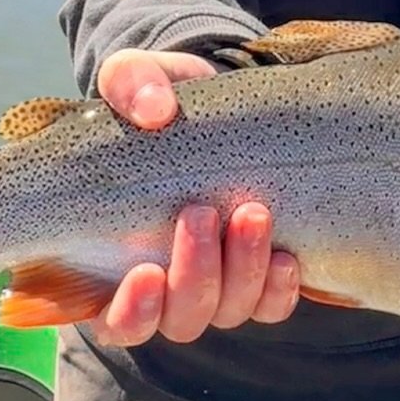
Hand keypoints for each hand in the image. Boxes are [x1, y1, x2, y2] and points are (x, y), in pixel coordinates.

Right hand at [89, 48, 299, 348]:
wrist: (216, 105)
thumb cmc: (161, 103)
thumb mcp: (138, 80)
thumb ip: (131, 84)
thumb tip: (154, 108)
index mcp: (112, 263)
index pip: (115, 321)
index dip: (131, 311)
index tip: (145, 271)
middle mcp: (165, 289)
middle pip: (181, 318)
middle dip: (195, 274)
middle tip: (201, 214)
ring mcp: (216, 287)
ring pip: (228, 311)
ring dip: (242, 272)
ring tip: (252, 214)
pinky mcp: (258, 277)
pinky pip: (271, 305)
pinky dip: (278, 289)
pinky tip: (287, 257)